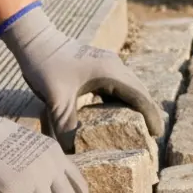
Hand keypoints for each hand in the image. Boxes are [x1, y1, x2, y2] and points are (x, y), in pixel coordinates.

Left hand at [0, 2, 164, 151]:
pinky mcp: (98, 64)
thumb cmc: (45, 65)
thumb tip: (70, 153)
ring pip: (130, 86)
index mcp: (111, 73)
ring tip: (140, 125)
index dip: (150, 116)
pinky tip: (117, 111)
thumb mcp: (56, 99)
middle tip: (152, 135)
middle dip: (148, 112)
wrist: (34, 39)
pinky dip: (123, 98)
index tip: (157, 134)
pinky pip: (118, 83)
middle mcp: (115, 66)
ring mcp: (107, 63)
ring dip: (137, 104)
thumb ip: (65, 127)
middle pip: (140, 91)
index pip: (139, 97)